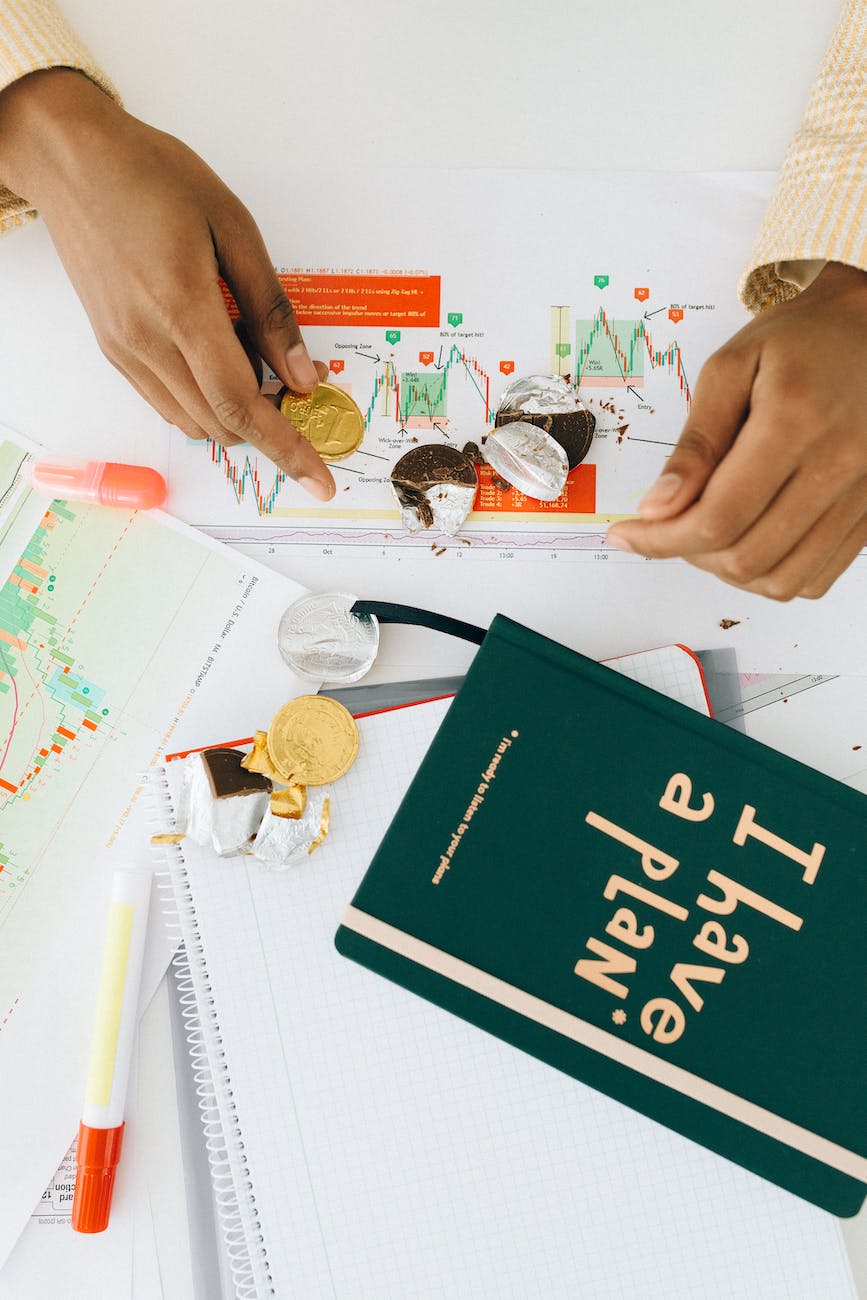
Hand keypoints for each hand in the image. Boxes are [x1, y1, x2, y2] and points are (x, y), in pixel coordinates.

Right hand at [0, 69, 334, 500]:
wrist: (72, 160)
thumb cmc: (151, 175)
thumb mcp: (232, 224)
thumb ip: (268, 307)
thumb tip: (300, 373)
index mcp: (182, 306)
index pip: (242, 403)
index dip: (287, 448)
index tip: (318, 480)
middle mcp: (146, 340)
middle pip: (220, 422)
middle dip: (267, 425)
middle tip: (293, 385)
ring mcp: (125, 350)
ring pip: (193, 421)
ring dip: (234, 413)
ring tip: (251, 356)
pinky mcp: (114, 350)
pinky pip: (167, 402)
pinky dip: (204, 401)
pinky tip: (218, 357)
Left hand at [606, 262, 866, 598]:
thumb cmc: (800, 341)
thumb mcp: (731, 368)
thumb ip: (696, 442)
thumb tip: (658, 507)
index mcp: (795, 423)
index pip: (717, 518)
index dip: (661, 540)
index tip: (626, 534)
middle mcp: (839, 466)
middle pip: (746, 557)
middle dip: (688, 553)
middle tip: (667, 525)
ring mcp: (861, 496)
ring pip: (781, 581)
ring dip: (728, 572)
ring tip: (707, 532)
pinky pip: (816, 579)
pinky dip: (771, 576)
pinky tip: (750, 539)